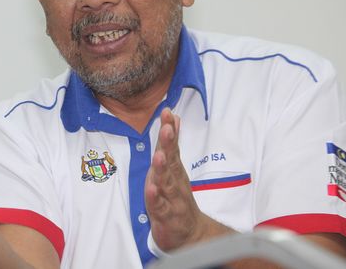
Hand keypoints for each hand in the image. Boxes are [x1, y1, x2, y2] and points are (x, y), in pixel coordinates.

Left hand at [145, 108, 208, 250]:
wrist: (193, 235)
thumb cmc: (178, 197)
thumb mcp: (175, 168)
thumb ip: (172, 144)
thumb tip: (175, 119)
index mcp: (175, 169)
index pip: (172, 146)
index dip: (170, 129)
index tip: (167, 112)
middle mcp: (174, 181)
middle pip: (171, 160)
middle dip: (168, 144)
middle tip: (167, 127)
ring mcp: (171, 199)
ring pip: (166, 182)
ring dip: (163, 168)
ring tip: (159, 156)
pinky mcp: (165, 216)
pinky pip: (159, 206)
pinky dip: (156, 198)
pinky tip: (152, 189)